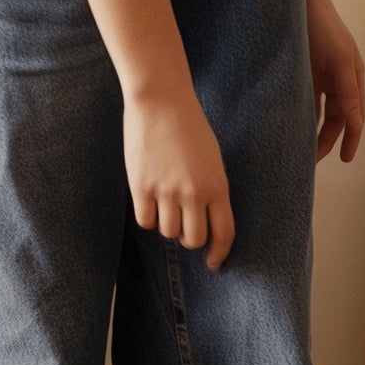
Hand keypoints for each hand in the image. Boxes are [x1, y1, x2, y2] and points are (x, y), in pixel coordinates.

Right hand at [123, 82, 235, 269]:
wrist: (161, 102)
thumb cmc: (190, 128)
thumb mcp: (213, 161)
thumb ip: (211, 191)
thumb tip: (206, 221)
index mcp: (218, 187)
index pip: (224, 233)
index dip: (219, 253)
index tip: (213, 262)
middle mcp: (194, 193)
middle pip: (193, 239)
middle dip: (190, 239)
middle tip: (185, 227)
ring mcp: (166, 191)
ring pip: (168, 231)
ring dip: (168, 225)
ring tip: (166, 204)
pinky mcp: (141, 187)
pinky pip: (145, 221)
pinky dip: (148, 217)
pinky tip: (150, 201)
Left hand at [306, 0, 364, 162]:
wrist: (299, 0)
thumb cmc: (322, 27)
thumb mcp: (339, 61)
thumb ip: (348, 93)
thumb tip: (356, 123)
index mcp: (354, 77)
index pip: (355, 116)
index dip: (351, 138)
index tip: (345, 160)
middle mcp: (339, 80)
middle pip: (337, 117)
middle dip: (328, 139)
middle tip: (312, 160)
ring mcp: (320, 76)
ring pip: (319, 111)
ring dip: (313, 129)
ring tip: (301, 149)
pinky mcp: (302, 72)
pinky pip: (303, 99)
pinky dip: (301, 114)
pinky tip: (292, 126)